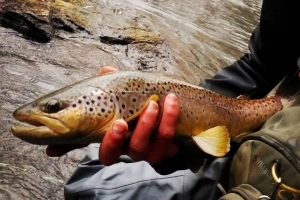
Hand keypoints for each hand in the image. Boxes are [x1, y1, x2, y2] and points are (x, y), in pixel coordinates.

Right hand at [46, 66, 179, 164]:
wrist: (178, 110)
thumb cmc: (147, 101)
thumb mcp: (131, 90)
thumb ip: (118, 82)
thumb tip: (102, 71)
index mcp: (111, 134)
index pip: (84, 143)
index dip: (70, 147)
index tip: (53, 146)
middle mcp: (124, 147)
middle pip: (112, 154)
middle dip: (113, 140)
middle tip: (119, 121)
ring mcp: (145, 150)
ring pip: (141, 149)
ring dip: (148, 125)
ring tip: (156, 102)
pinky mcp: (164, 150)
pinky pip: (166, 146)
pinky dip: (170, 125)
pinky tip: (172, 106)